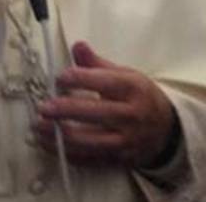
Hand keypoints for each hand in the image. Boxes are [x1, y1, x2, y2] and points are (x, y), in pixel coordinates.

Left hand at [34, 42, 176, 168]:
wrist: (166, 130)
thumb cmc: (140, 97)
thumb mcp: (126, 75)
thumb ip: (97, 64)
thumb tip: (77, 46)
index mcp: (133, 88)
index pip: (104, 82)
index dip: (79, 79)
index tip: (59, 78)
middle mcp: (131, 115)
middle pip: (94, 113)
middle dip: (64, 110)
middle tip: (43, 107)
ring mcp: (125, 140)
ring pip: (88, 141)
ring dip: (59, 135)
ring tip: (40, 127)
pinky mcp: (118, 159)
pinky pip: (88, 159)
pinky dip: (66, 153)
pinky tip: (51, 144)